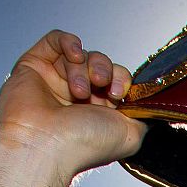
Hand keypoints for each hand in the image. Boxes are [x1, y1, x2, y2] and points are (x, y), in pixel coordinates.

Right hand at [0, 29, 145, 177]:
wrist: (46, 145)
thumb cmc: (85, 144)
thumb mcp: (131, 135)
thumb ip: (144, 115)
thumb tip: (152, 103)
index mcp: (99, 110)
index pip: (117, 79)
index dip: (121, 79)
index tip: (118, 92)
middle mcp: (77, 95)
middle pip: (100, 63)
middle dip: (104, 70)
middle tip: (101, 85)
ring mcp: (54, 79)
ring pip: (80, 54)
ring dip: (85, 68)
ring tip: (80, 90)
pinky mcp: (33, 66)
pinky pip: (55, 40)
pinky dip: (69, 42)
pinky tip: (75, 55)